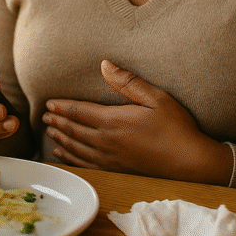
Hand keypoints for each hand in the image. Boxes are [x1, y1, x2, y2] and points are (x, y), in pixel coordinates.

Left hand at [42, 60, 232, 184]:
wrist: (190, 163)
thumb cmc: (177, 128)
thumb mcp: (157, 98)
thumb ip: (128, 82)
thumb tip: (104, 64)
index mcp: (114, 121)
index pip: (80, 111)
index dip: (62, 107)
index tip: (49, 103)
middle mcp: (107, 141)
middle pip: (74, 129)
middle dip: (57, 121)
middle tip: (44, 116)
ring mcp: (110, 159)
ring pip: (76, 147)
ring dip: (61, 138)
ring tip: (49, 131)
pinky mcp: (115, 171)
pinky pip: (84, 164)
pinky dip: (70, 158)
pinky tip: (62, 154)